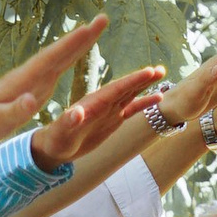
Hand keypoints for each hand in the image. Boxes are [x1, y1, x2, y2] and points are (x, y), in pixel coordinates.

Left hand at [0, 20, 105, 175]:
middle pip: (58, 52)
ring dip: (77, 44)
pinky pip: (55, 69)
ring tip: (95, 29)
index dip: (70, 44)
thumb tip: (31, 99)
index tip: (89, 28)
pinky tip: (76, 53)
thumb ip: (14, 111)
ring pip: (59, 58)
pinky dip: (69, 58)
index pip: (50, 58)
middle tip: (103, 19)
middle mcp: (29, 76)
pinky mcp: (32, 87)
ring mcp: (31, 80)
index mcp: (22, 81)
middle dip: (81, 37)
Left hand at [33, 65, 168, 171]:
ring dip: (145, 85)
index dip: (132, 81)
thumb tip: (77, 112)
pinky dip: (144, 103)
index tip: (148, 72)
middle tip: (160, 70)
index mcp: (91, 103)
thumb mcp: (60, 133)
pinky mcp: (112, 119)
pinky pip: (131, 108)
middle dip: (142, 79)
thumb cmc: (54, 140)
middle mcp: (102, 103)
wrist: (54, 147)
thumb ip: (69, 122)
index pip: (115, 89)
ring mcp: (108, 110)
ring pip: (130, 94)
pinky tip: (158, 97)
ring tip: (162, 75)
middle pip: (125, 87)